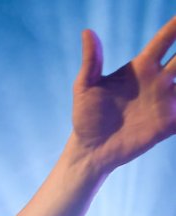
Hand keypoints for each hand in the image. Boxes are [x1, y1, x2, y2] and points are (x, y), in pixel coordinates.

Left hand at [72, 17, 175, 172]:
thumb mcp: (85, 88)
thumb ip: (91, 61)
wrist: (91, 150)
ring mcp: (164, 102)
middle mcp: (158, 80)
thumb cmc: (86, 117)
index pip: (164, 41)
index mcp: (141, 67)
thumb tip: (87, 32)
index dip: (175, 27)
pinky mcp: (167, 124)